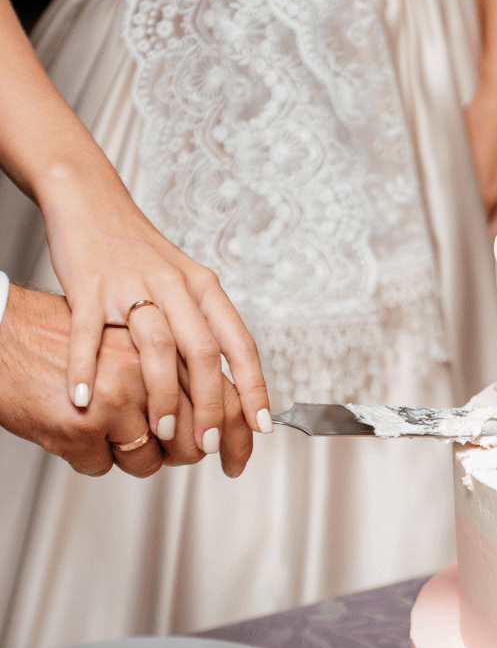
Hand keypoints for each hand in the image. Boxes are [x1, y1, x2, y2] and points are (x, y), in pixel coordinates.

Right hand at [0, 0, 271, 454]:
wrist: (94, 203)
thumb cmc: (143, 253)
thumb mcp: (188, 285)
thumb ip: (206, 327)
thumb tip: (229, 382)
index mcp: (206, 288)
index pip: (241, 344)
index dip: (255, 388)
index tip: (259, 427)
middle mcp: (177, 286)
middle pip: (205, 353)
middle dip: (211, 405)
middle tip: (208, 445)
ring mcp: (133, 285)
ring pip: (157, 346)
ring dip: (161, 394)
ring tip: (159, 432)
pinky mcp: (90, 285)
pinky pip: (90, 332)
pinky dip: (87, 368)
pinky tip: (84, 399)